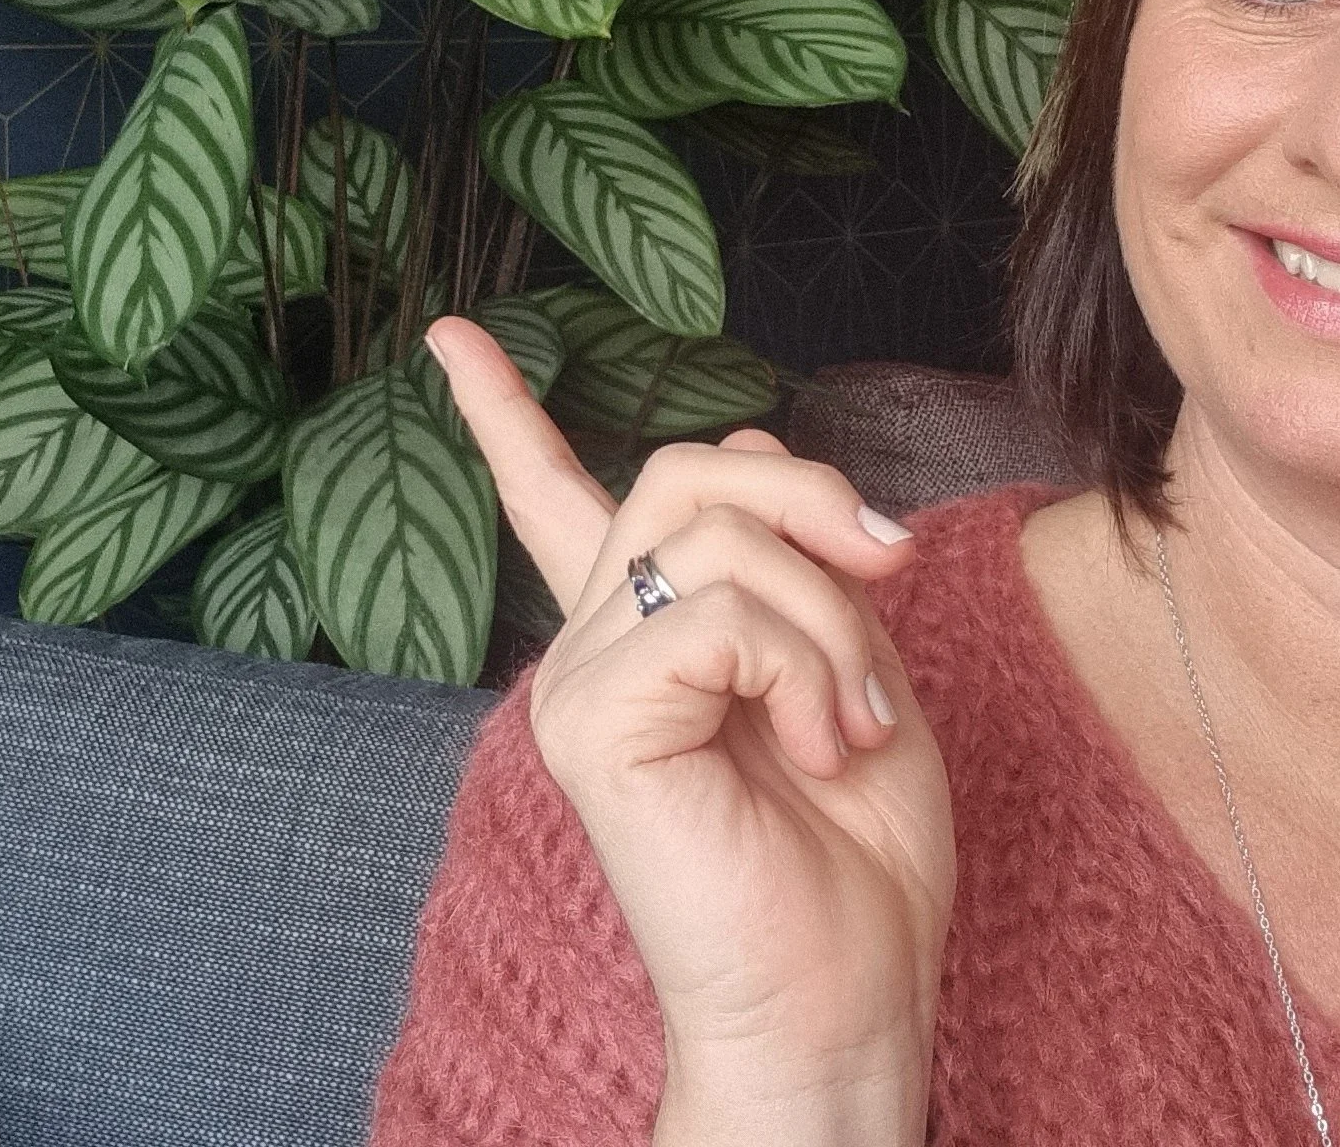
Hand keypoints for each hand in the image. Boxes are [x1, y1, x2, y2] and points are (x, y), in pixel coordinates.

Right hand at [425, 315, 954, 1129]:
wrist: (844, 1002)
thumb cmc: (855, 854)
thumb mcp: (848, 662)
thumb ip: (794, 561)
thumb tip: (747, 437)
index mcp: (647, 635)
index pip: (555, 497)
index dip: (503, 413)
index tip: (450, 336)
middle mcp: (592, 646)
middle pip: (687, 470)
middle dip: (808, 494)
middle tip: (890, 565)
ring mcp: (581, 681)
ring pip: (715, 537)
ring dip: (830, 616)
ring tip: (851, 720)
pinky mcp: (597, 721)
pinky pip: (719, 614)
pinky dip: (805, 664)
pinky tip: (821, 744)